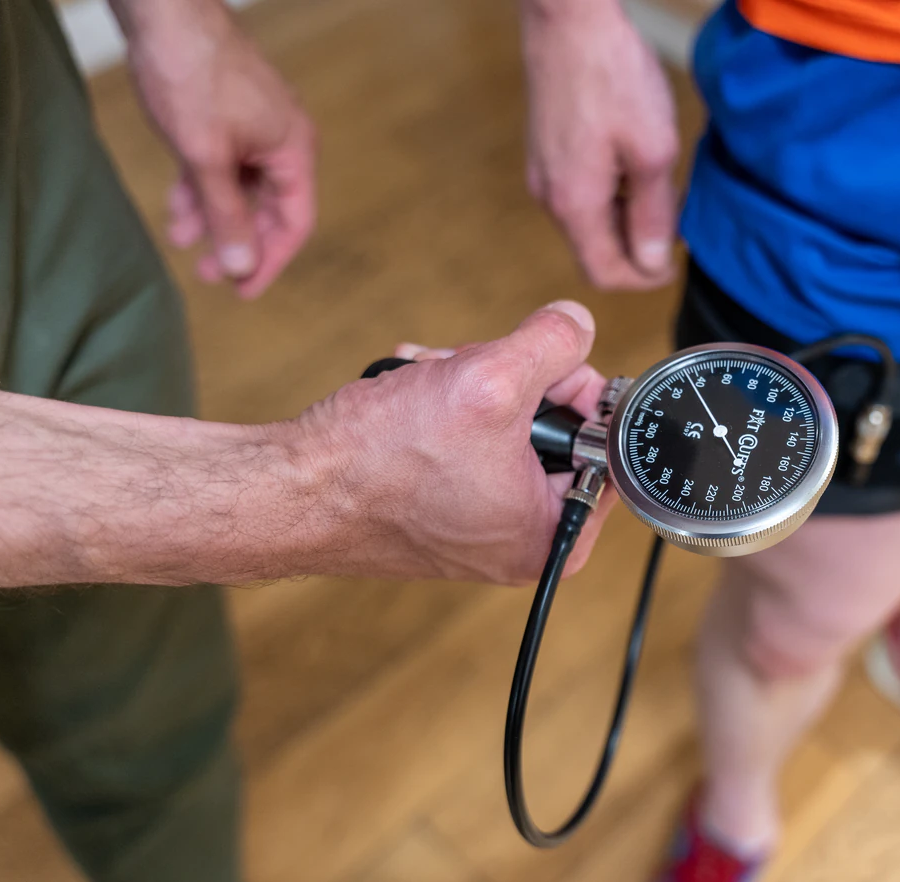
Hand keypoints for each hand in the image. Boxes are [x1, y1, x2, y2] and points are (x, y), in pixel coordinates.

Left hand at [114, 0, 316, 297]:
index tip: (242, 291)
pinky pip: (224, 163)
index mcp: (293, 151)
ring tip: (183, 239)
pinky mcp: (229, 113)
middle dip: (237, 241)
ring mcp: (256, 126)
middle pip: (268, 208)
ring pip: (240, 187)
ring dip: (213, 216)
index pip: (295, 223)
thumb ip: (226, 215)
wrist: (165, 9)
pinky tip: (178, 206)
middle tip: (209, 274)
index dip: (270, 261)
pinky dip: (202, 187)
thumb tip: (243, 265)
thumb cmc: (191, 73)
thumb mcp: (206, 157)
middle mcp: (282, 141)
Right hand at [293, 301, 613, 583]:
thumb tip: (578, 323)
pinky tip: (410, 393)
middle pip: (557, 430)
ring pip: (507, 424)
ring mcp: (480, 524)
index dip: (578, 390)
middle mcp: (524, 540)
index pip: (607, 445)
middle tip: (471, 372)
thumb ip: (552, 343)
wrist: (292, 489)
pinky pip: (467, 440)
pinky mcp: (442, 505)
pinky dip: (441, 405)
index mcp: (558, 535)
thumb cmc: (381, 461)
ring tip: (430, 381)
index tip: (544, 367)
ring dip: (468, 385)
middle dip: (511, 383)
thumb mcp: (490, 380)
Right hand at [521, 0, 679, 289]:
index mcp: (574, 204)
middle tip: (674, 217)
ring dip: (626, 218)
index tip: (674, 259)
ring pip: (589, 223)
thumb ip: (653, 213)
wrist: (569, 20)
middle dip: (637, 248)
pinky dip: (611, 195)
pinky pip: (581, 195)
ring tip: (658, 183)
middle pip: (595, 252)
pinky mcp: (546, 153)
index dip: (643, 278)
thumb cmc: (611, 76)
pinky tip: (634, 161)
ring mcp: (543, 174)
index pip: (604, 275)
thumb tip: (653, 263)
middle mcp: (550, 197)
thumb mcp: (652, 151)